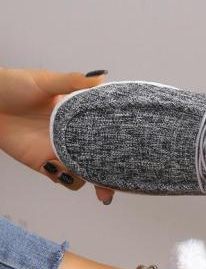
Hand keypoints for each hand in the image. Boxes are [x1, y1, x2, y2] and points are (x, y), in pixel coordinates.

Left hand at [0, 68, 114, 203]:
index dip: (118, 148)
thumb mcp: (47, 80)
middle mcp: (73, 137)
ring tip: (72, 167)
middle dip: (106, 179)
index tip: (128, 158)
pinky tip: (53, 165)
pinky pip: (60, 177)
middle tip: (108, 190)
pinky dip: (62, 176)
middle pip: (98, 162)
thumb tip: (101, 78)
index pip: (105, 134)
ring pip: (82, 173)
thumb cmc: (13, 86)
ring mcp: (58, 151)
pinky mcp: (42, 163)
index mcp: (79, 117)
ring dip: (83, 176)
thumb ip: (74, 82)